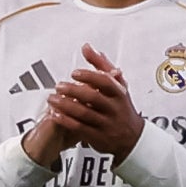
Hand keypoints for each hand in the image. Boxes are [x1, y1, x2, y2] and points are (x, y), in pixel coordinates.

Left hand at [42, 46, 143, 160]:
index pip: (105, 82)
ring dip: (65, 105)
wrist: (133, 138)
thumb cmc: (122, 108)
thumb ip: (101, 66)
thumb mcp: (117, 85)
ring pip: (84, 113)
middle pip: (93, 97)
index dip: (89, 76)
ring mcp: (106, 124)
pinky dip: (66, 121)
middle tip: (59, 86)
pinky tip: (55, 114)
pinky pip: (79, 128)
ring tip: (52, 99)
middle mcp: (114, 109)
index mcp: (119, 94)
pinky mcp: (98, 137)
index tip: (74, 73)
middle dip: (73, 90)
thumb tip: (87, 48)